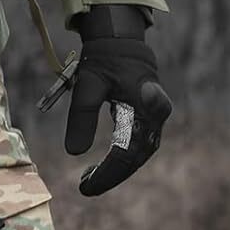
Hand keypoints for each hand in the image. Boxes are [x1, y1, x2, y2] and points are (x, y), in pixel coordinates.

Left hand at [65, 5, 171, 195]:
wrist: (122, 42)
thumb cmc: (104, 61)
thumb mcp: (87, 86)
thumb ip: (82, 117)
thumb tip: (73, 153)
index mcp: (143, 107)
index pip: (124, 152)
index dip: (105, 174)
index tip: (84, 187)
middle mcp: (156, 115)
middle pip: (135, 158)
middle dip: (110, 175)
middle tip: (84, 186)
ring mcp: (157, 118)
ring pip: (139, 154)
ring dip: (117, 169)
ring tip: (90, 178)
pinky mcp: (153, 118)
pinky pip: (140, 145)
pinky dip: (123, 158)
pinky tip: (104, 166)